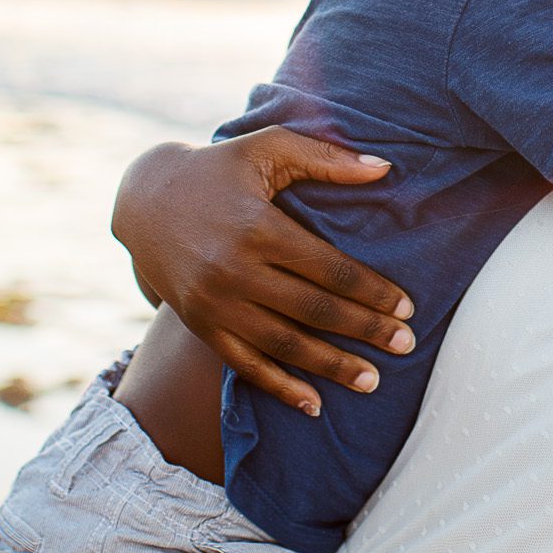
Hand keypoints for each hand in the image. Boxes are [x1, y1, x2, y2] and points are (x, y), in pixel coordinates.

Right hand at [112, 127, 415, 415]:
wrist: (144, 199)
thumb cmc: (218, 168)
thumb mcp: (267, 147)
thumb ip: (326, 158)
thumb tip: (385, 168)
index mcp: (257, 226)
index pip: (329, 268)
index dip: (372, 290)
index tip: (407, 307)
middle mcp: (234, 269)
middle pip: (313, 309)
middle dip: (365, 330)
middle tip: (406, 345)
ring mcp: (214, 303)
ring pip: (284, 344)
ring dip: (331, 366)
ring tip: (373, 380)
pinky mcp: (200, 324)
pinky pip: (245, 364)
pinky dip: (280, 388)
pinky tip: (314, 405)